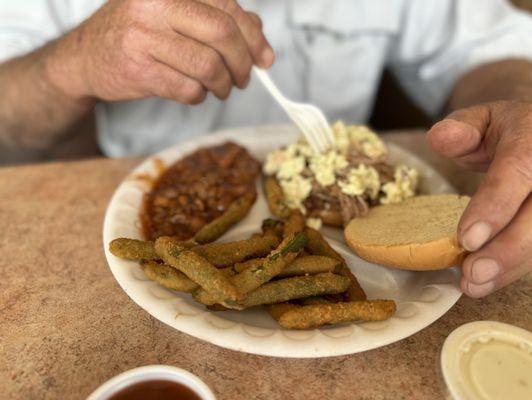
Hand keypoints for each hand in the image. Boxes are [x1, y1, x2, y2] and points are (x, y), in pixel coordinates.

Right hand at [47, 0, 273, 103]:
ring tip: (220, 88)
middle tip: (244, 78)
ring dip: (223, 85)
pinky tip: (195, 92)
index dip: (254, 37)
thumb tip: (259, 35)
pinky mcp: (139, 71)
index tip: (265, 59)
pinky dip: (199, 96)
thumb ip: (217, 18)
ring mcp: (144, 38)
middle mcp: (155, 5)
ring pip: (209, 67)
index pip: (228, 8)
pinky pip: (189, 89)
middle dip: (243, 63)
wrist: (86, 57)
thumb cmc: (138, 33)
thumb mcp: (175, 14)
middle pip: (223, 35)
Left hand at [427, 101, 531, 297]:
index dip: (495, 206)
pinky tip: (490, 280)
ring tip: (474, 285)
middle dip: (507, 250)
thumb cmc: (510, 131)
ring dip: (512, 267)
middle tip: (471, 275)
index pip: (519, 171)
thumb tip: (440, 137)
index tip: (466, 238)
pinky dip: (517, 267)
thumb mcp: (484, 118)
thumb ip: (462, 127)